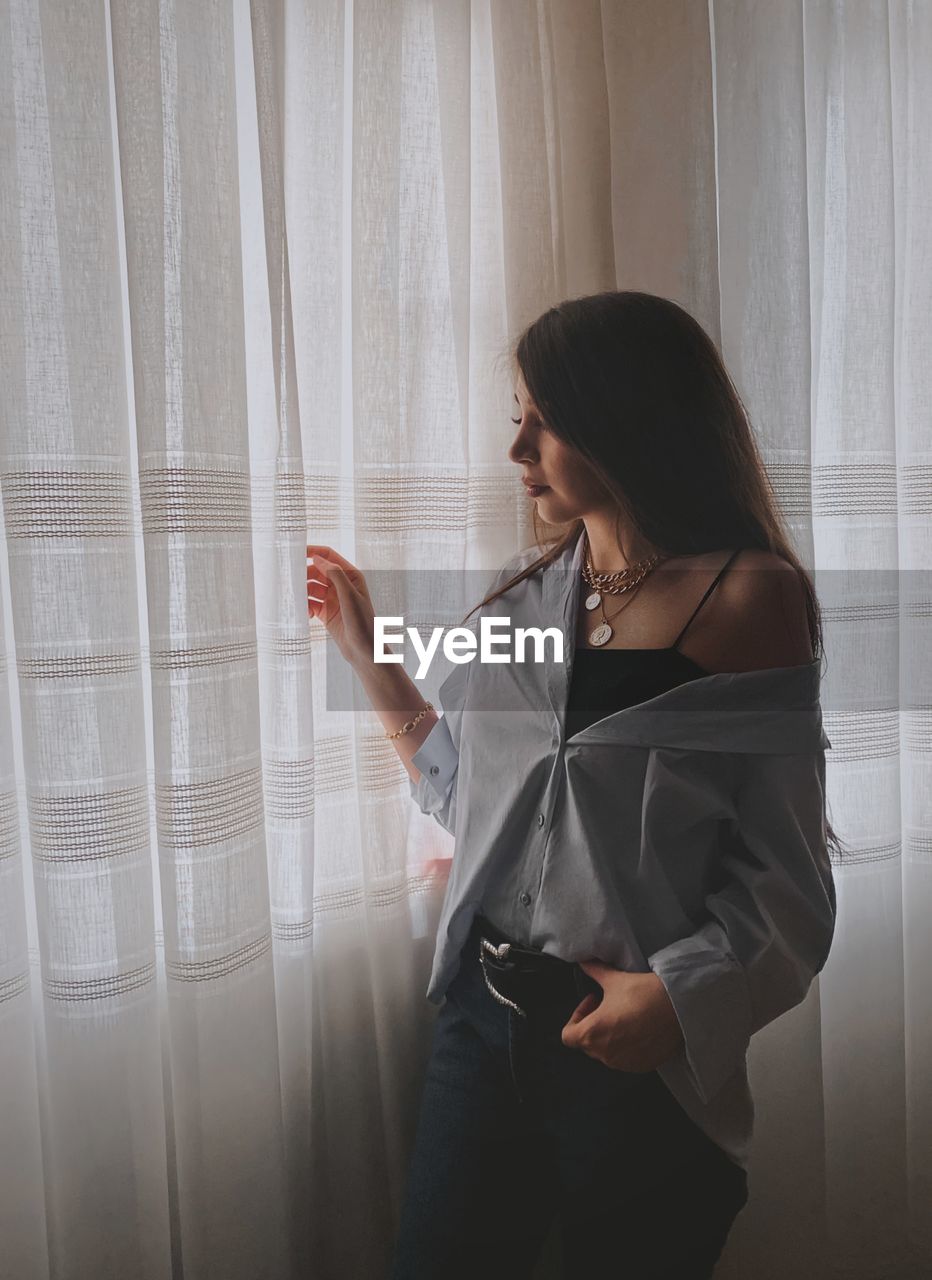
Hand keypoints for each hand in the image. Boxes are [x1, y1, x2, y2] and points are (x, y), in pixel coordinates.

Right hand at [307, 544, 377, 662]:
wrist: (364, 651)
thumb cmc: (363, 623)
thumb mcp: (349, 595)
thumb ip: (335, 575)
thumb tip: (317, 559)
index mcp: (351, 576)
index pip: (329, 556)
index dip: (313, 552)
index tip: (296, 552)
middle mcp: (341, 585)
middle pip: (316, 571)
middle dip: (304, 574)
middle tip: (291, 580)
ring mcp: (332, 598)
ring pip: (311, 587)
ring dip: (302, 591)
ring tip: (296, 598)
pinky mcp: (325, 611)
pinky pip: (310, 602)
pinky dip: (305, 605)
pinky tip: (305, 613)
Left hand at [561, 960, 684, 1072]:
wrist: (678, 1008)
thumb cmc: (644, 994)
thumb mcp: (614, 979)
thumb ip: (594, 971)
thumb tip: (584, 962)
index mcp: (593, 1033)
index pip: (568, 1036)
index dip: (576, 1017)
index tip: (592, 1003)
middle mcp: (605, 1054)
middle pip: (587, 1043)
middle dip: (593, 1024)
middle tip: (607, 1005)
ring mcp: (623, 1063)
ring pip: (606, 1052)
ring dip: (609, 1036)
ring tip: (624, 1016)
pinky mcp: (641, 1066)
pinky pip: (624, 1059)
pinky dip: (626, 1046)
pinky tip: (638, 1028)